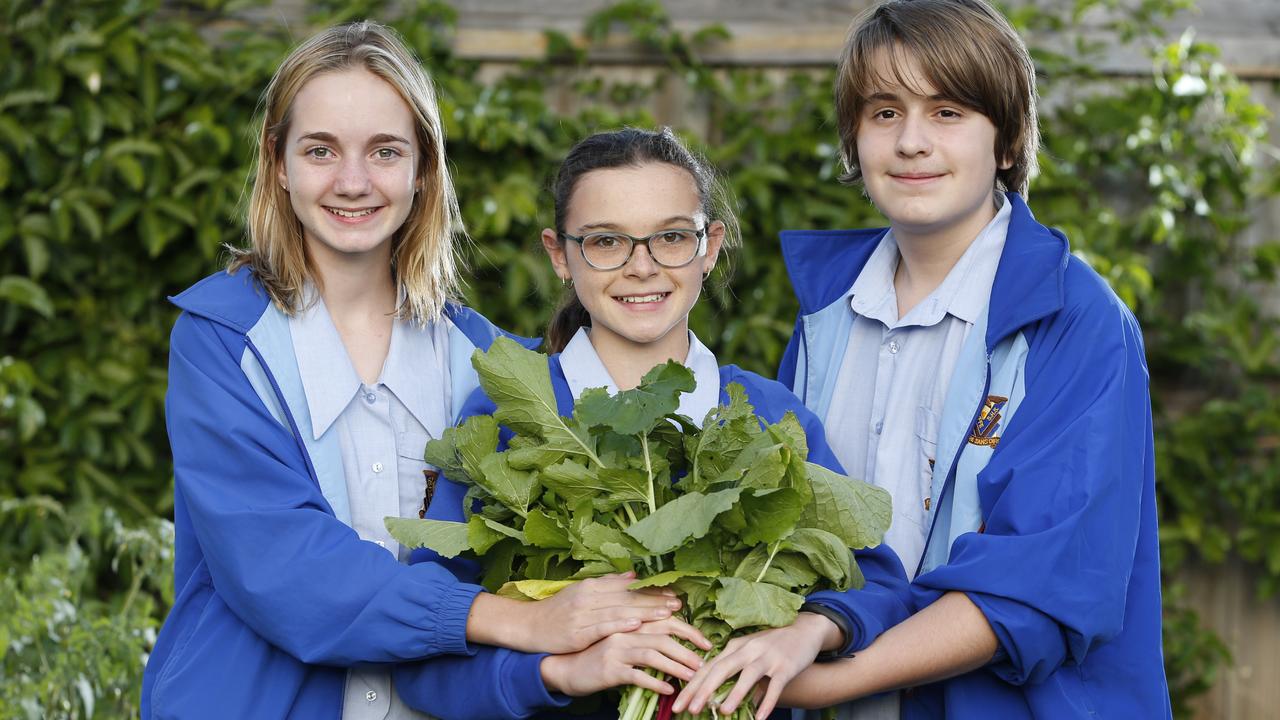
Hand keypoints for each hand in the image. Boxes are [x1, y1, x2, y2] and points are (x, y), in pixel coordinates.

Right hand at [469, 573, 682, 653]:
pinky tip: (636, 626)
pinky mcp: (577, 632)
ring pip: (619, 611)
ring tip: (667, 614)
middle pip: (628, 598)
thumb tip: (632, 575)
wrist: (528, 626)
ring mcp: (583, 614)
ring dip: (645, 612)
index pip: (627, 588)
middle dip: (654, 600)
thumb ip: (607, 585)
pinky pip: (602, 627)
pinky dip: (620, 625)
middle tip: (678, 603)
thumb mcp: (581, 593)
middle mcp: (589, 597)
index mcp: (592, 586)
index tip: (672, 593)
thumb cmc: (557, 611)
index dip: (651, 590)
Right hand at [540, 616, 712, 696]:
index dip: (687, 630)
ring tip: (693, 676)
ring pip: (652, 655)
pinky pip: (637, 676)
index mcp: (628, 622)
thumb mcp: (618, 638)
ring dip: (676, 666)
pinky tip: (669, 690)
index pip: (664, 621)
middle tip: (705, 662)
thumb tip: (668, 629)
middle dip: (687, 650)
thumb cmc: (595, 653)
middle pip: (662, 637)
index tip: (705, 641)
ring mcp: (615, 650)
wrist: (564, 667)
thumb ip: (640, 630)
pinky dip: (655, 683)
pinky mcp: (609, 669)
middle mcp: (623, 632)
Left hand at [672, 612, 841, 717]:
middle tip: (690, 709)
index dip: (692, 686)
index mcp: (735, 647)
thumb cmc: (772, 643)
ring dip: (735, 694)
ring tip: (722, 712)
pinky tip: (759, 718)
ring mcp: (767, 657)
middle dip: (704, 690)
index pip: (708, 668)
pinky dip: (767, 702)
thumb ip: (733, 669)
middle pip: (721, 669)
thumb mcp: (749, 651)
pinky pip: (775, 686)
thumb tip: (715, 695)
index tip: (677, 704)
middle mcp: (748, 650)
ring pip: (748, 676)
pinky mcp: (786, 667)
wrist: (805, 629)